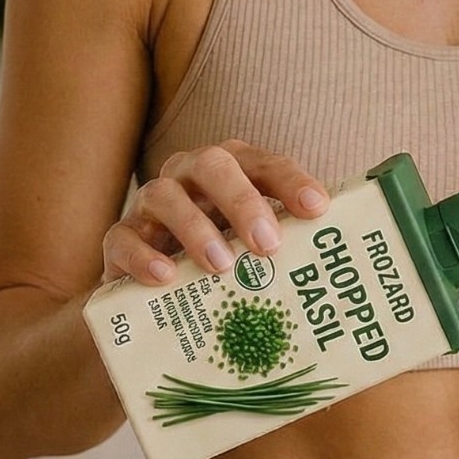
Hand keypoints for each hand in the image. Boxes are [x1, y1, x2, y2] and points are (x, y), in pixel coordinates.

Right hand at [101, 140, 328, 285]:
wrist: (156, 294)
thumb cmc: (223, 263)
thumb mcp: (257, 252)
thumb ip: (290, 250)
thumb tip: (338, 274)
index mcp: (233, 172)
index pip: (266, 165)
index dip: (291, 181)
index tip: (317, 208)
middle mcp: (190, 177)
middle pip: (214, 165)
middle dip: (242, 200)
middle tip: (267, 243)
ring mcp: (151, 205)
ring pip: (165, 195)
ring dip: (195, 228)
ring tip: (222, 265)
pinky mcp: (120, 239)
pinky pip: (123, 237)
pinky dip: (144, 256)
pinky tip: (166, 278)